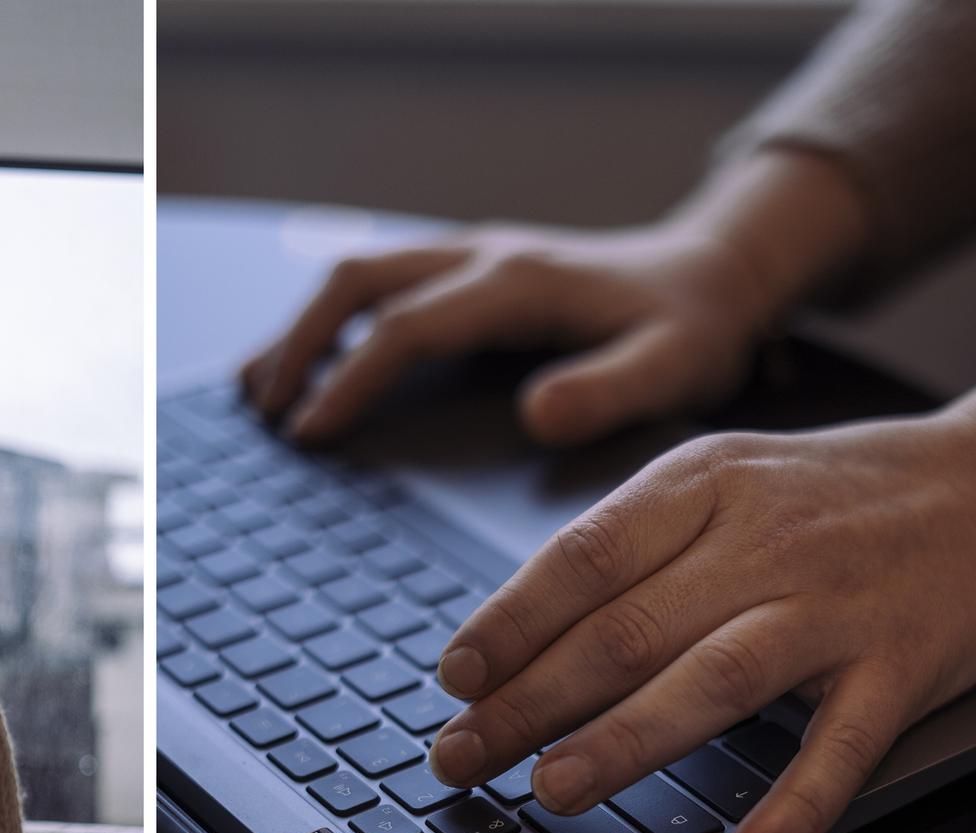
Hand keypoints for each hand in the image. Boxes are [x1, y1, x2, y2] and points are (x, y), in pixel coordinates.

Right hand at [238, 219, 773, 448]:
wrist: (715, 274)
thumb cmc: (692, 329)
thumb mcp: (672, 367)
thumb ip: (608, 392)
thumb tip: (535, 415)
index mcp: (518, 283)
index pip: (405, 328)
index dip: (348, 381)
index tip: (310, 433)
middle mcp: (483, 256)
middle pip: (358, 283)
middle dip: (299, 346)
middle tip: (266, 412)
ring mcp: (471, 256)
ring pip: (358, 275)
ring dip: (303, 328)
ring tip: (260, 390)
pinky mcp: (469, 270)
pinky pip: (380, 283)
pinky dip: (331, 320)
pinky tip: (309, 363)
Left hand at [426, 413, 975, 832]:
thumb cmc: (828, 498)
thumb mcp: (719, 485)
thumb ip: (626, 550)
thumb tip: (510, 638)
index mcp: (702, 485)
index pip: (584, 557)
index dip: (510, 622)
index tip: (452, 679)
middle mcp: (763, 541)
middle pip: (626, 628)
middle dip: (528, 702)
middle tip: (460, 758)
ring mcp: (835, 606)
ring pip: (714, 679)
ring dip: (627, 741)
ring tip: (553, 789)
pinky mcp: (904, 667)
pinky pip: (843, 748)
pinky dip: (795, 808)